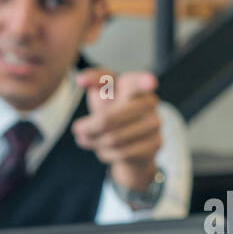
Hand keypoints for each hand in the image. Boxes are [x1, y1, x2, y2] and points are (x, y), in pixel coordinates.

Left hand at [73, 68, 162, 191]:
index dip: (143, 81)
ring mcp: (154, 123)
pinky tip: (102, 150)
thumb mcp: (101, 92)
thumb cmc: (113, 108)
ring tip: (85, 140)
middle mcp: (149, 102)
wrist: (131, 139)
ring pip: (113, 139)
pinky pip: (123, 153)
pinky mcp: (156, 143)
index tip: (150, 82)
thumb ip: (94, 82)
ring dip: (94, 142)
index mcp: (134, 84)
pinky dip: (106, 153)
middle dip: (89, 127)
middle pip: (108, 119)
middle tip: (77, 129)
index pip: (137, 82)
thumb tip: (81, 80)